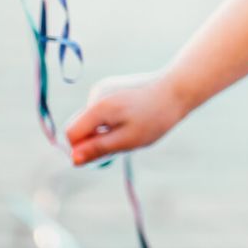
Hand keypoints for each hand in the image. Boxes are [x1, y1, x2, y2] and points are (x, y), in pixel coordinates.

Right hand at [64, 71, 186, 166]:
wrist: (176, 89)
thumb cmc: (155, 117)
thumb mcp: (128, 139)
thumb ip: (99, 149)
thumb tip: (73, 159)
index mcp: (98, 106)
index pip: (71, 133)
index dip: (82, 148)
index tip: (104, 152)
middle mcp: (96, 94)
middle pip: (80, 127)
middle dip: (94, 140)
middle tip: (122, 142)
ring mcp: (102, 89)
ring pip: (91, 121)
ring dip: (104, 131)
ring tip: (131, 128)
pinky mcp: (110, 88)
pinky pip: (100, 113)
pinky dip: (111, 121)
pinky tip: (131, 118)